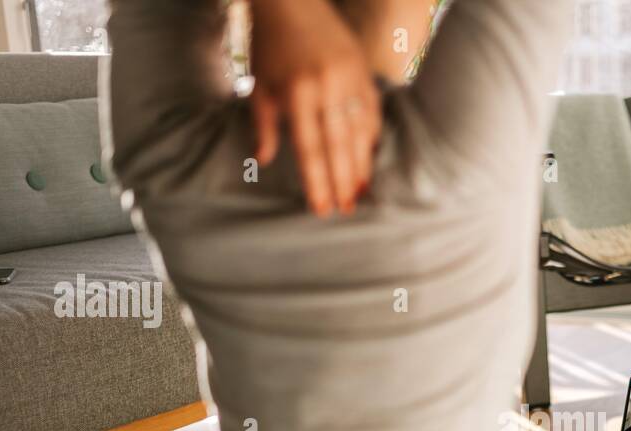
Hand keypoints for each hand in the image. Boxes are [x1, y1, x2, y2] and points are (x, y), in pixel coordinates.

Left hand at [249, 0, 381, 215]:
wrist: (293, 1)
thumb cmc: (269, 46)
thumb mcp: (259, 86)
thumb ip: (264, 125)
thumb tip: (264, 161)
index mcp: (297, 93)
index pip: (310, 149)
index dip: (317, 182)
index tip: (323, 208)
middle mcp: (326, 87)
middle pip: (339, 145)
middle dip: (344, 181)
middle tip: (348, 209)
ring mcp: (349, 77)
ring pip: (360, 131)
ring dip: (362, 164)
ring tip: (362, 192)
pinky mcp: (362, 70)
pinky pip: (371, 110)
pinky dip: (371, 135)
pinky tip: (370, 157)